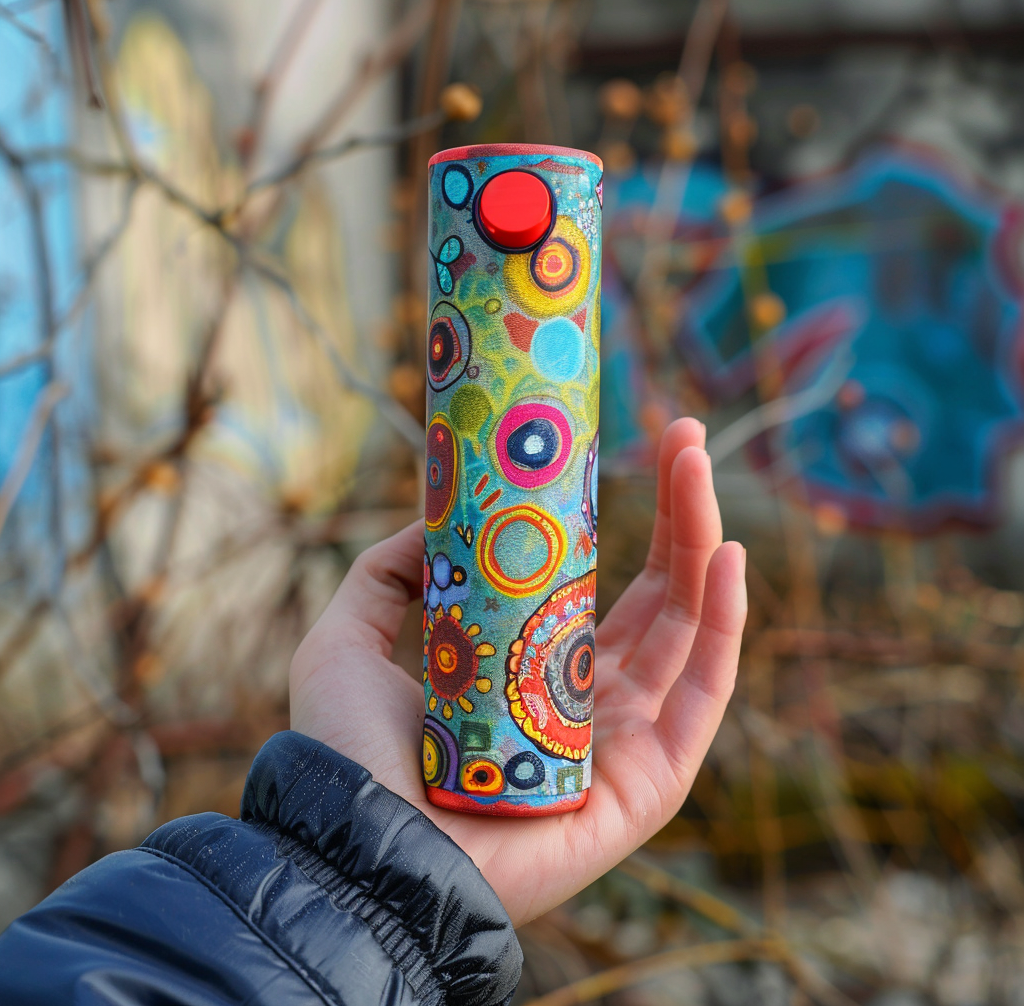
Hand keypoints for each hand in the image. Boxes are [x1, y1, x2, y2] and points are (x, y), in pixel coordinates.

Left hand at [290, 418, 745, 926]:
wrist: (352, 842)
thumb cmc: (348, 749)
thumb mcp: (350, 634)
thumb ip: (389, 572)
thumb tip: (434, 516)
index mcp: (534, 671)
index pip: (605, 587)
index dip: (626, 519)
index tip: (634, 444)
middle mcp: (589, 702)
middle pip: (657, 595)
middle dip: (677, 512)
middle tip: (685, 433)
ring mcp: (625, 742)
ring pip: (688, 629)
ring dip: (703, 542)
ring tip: (698, 461)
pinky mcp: (649, 784)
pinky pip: (703, 695)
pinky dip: (726, 624)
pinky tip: (727, 556)